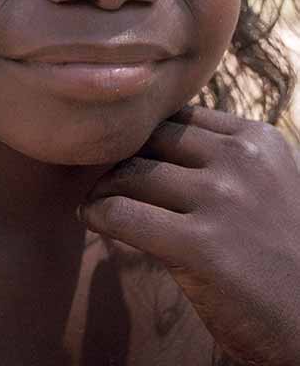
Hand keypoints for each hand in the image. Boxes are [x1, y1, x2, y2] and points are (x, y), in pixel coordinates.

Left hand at [78, 106, 299, 365]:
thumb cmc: (281, 255)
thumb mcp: (267, 185)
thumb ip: (221, 157)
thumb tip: (148, 140)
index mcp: (258, 139)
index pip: (178, 118)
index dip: (147, 138)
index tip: (127, 157)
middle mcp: (243, 160)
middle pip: (152, 139)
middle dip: (122, 159)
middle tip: (101, 179)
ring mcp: (223, 199)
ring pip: (132, 174)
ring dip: (104, 188)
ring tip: (95, 201)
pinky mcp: (202, 246)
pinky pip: (123, 215)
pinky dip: (98, 214)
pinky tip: (91, 219)